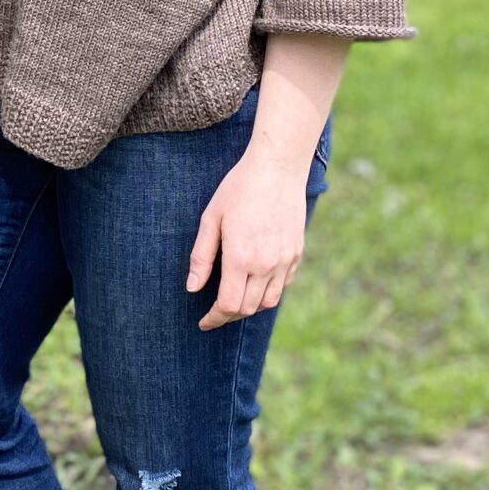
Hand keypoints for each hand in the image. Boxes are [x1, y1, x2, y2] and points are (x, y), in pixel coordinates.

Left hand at [185, 141, 309, 329]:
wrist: (277, 168)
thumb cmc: (238, 189)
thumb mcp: (211, 219)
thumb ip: (201, 257)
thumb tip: (192, 288)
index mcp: (241, 258)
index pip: (229, 305)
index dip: (214, 318)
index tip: (203, 322)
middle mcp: (266, 265)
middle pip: (248, 308)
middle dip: (229, 315)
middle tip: (214, 312)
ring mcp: (284, 260)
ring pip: (269, 301)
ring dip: (250, 307)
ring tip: (235, 300)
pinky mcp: (296, 252)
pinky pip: (283, 285)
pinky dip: (268, 292)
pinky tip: (255, 283)